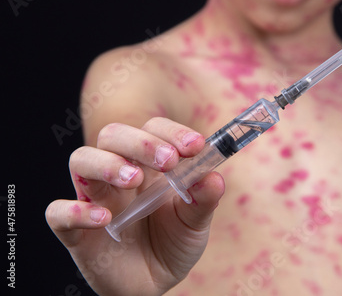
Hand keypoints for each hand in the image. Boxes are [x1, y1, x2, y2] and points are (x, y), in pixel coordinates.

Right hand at [46, 118, 224, 295]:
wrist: (153, 284)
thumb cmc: (172, 243)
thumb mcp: (195, 222)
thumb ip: (203, 200)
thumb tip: (214, 177)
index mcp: (149, 165)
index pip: (152, 129)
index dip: (171, 132)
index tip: (195, 146)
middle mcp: (118, 174)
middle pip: (113, 135)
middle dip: (140, 142)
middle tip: (168, 162)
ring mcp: (94, 199)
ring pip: (81, 160)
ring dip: (107, 164)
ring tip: (133, 180)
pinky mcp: (76, 232)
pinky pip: (58, 212)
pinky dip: (75, 210)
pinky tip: (104, 218)